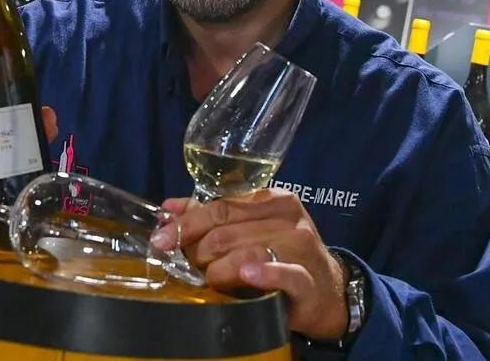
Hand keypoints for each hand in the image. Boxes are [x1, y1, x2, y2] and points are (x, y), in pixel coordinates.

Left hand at [157, 188, 347, 340]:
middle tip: (192, 269)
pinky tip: (247, 274)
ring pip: (246, 253)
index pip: (220, 206)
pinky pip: (283, 273)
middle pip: (227, 231)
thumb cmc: (282, 255)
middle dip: (199, 252)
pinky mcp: (308, 278)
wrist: (327, 290)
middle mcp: (288, 217)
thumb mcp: (251, 229)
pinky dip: (264, 273)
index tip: (162, 239)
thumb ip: (213, 217)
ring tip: (213, 281)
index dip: (187, 224)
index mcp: (272, 199)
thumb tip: (169, 209)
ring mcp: (301, 246)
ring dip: (219, 271)